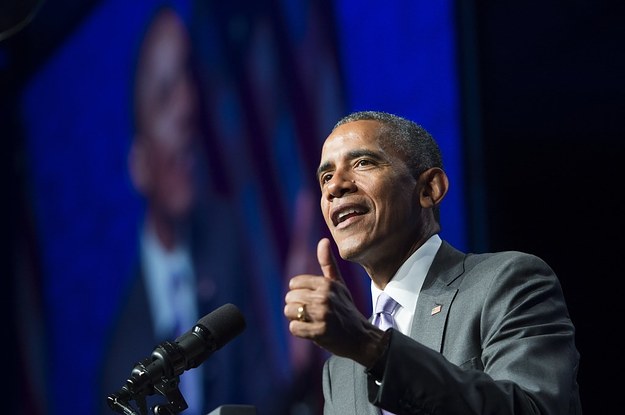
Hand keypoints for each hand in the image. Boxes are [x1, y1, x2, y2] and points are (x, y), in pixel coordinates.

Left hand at [284, 238, 384, 365]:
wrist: (361, 337)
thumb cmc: (346, 309)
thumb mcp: (339, 284)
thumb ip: (328, 263)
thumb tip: (323, 240)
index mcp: (327, 284)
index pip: (294, 283)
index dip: (299, 293)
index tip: (311, 300)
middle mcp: (325, 297)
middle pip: (289, 298)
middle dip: (297, 307)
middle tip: (312, 313)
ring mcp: (323, 315)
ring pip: (289, 311)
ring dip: (297, 319)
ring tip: (312, 321)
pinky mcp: (320, 332)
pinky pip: (294, 328)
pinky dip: (300, 331)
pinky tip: (312, 331)